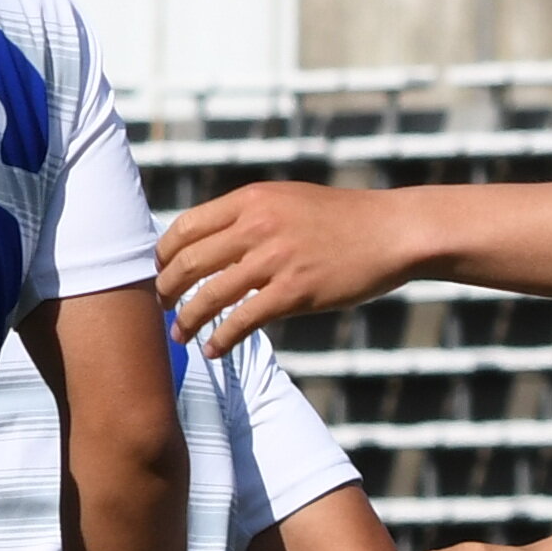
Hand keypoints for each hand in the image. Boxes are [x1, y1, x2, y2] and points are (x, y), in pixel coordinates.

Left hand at [156, 178, 426, 354]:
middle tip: (161, 307)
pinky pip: (243, 320)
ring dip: (187, 319)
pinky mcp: (296, 291)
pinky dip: (221, 338)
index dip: (163, 255)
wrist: (393, 231)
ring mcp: (276, 259)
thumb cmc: (340, 219)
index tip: (158, 273)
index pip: (186, 228)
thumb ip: (248, 216)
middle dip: (166, 289)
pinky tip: (214, 349)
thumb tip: (206, 241)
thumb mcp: (287, 200)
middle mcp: (258, 225)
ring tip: (179, 335)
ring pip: (210, 294)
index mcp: (251, 200)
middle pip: (189, 261)